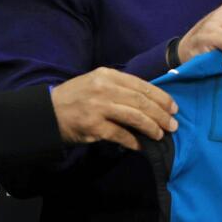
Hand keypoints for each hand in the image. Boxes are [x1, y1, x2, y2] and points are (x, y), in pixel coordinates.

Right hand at [51, 68, 177, 149]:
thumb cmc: (76, 98)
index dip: (161, 98)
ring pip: (135, 117)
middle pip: (142, 102)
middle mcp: (104, 88)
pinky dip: (134, 141)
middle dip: (161, 115)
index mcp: (108, 75)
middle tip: (173, 125)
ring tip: (160, 135)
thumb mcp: (97, 83)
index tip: (173, 108)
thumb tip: (149, 101)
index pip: (142, 85)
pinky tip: (141, 146)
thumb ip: (120, 88)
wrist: (47, 112)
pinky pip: (121, 134)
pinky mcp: (94, 126)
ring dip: (152, 128)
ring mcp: (99, 107)